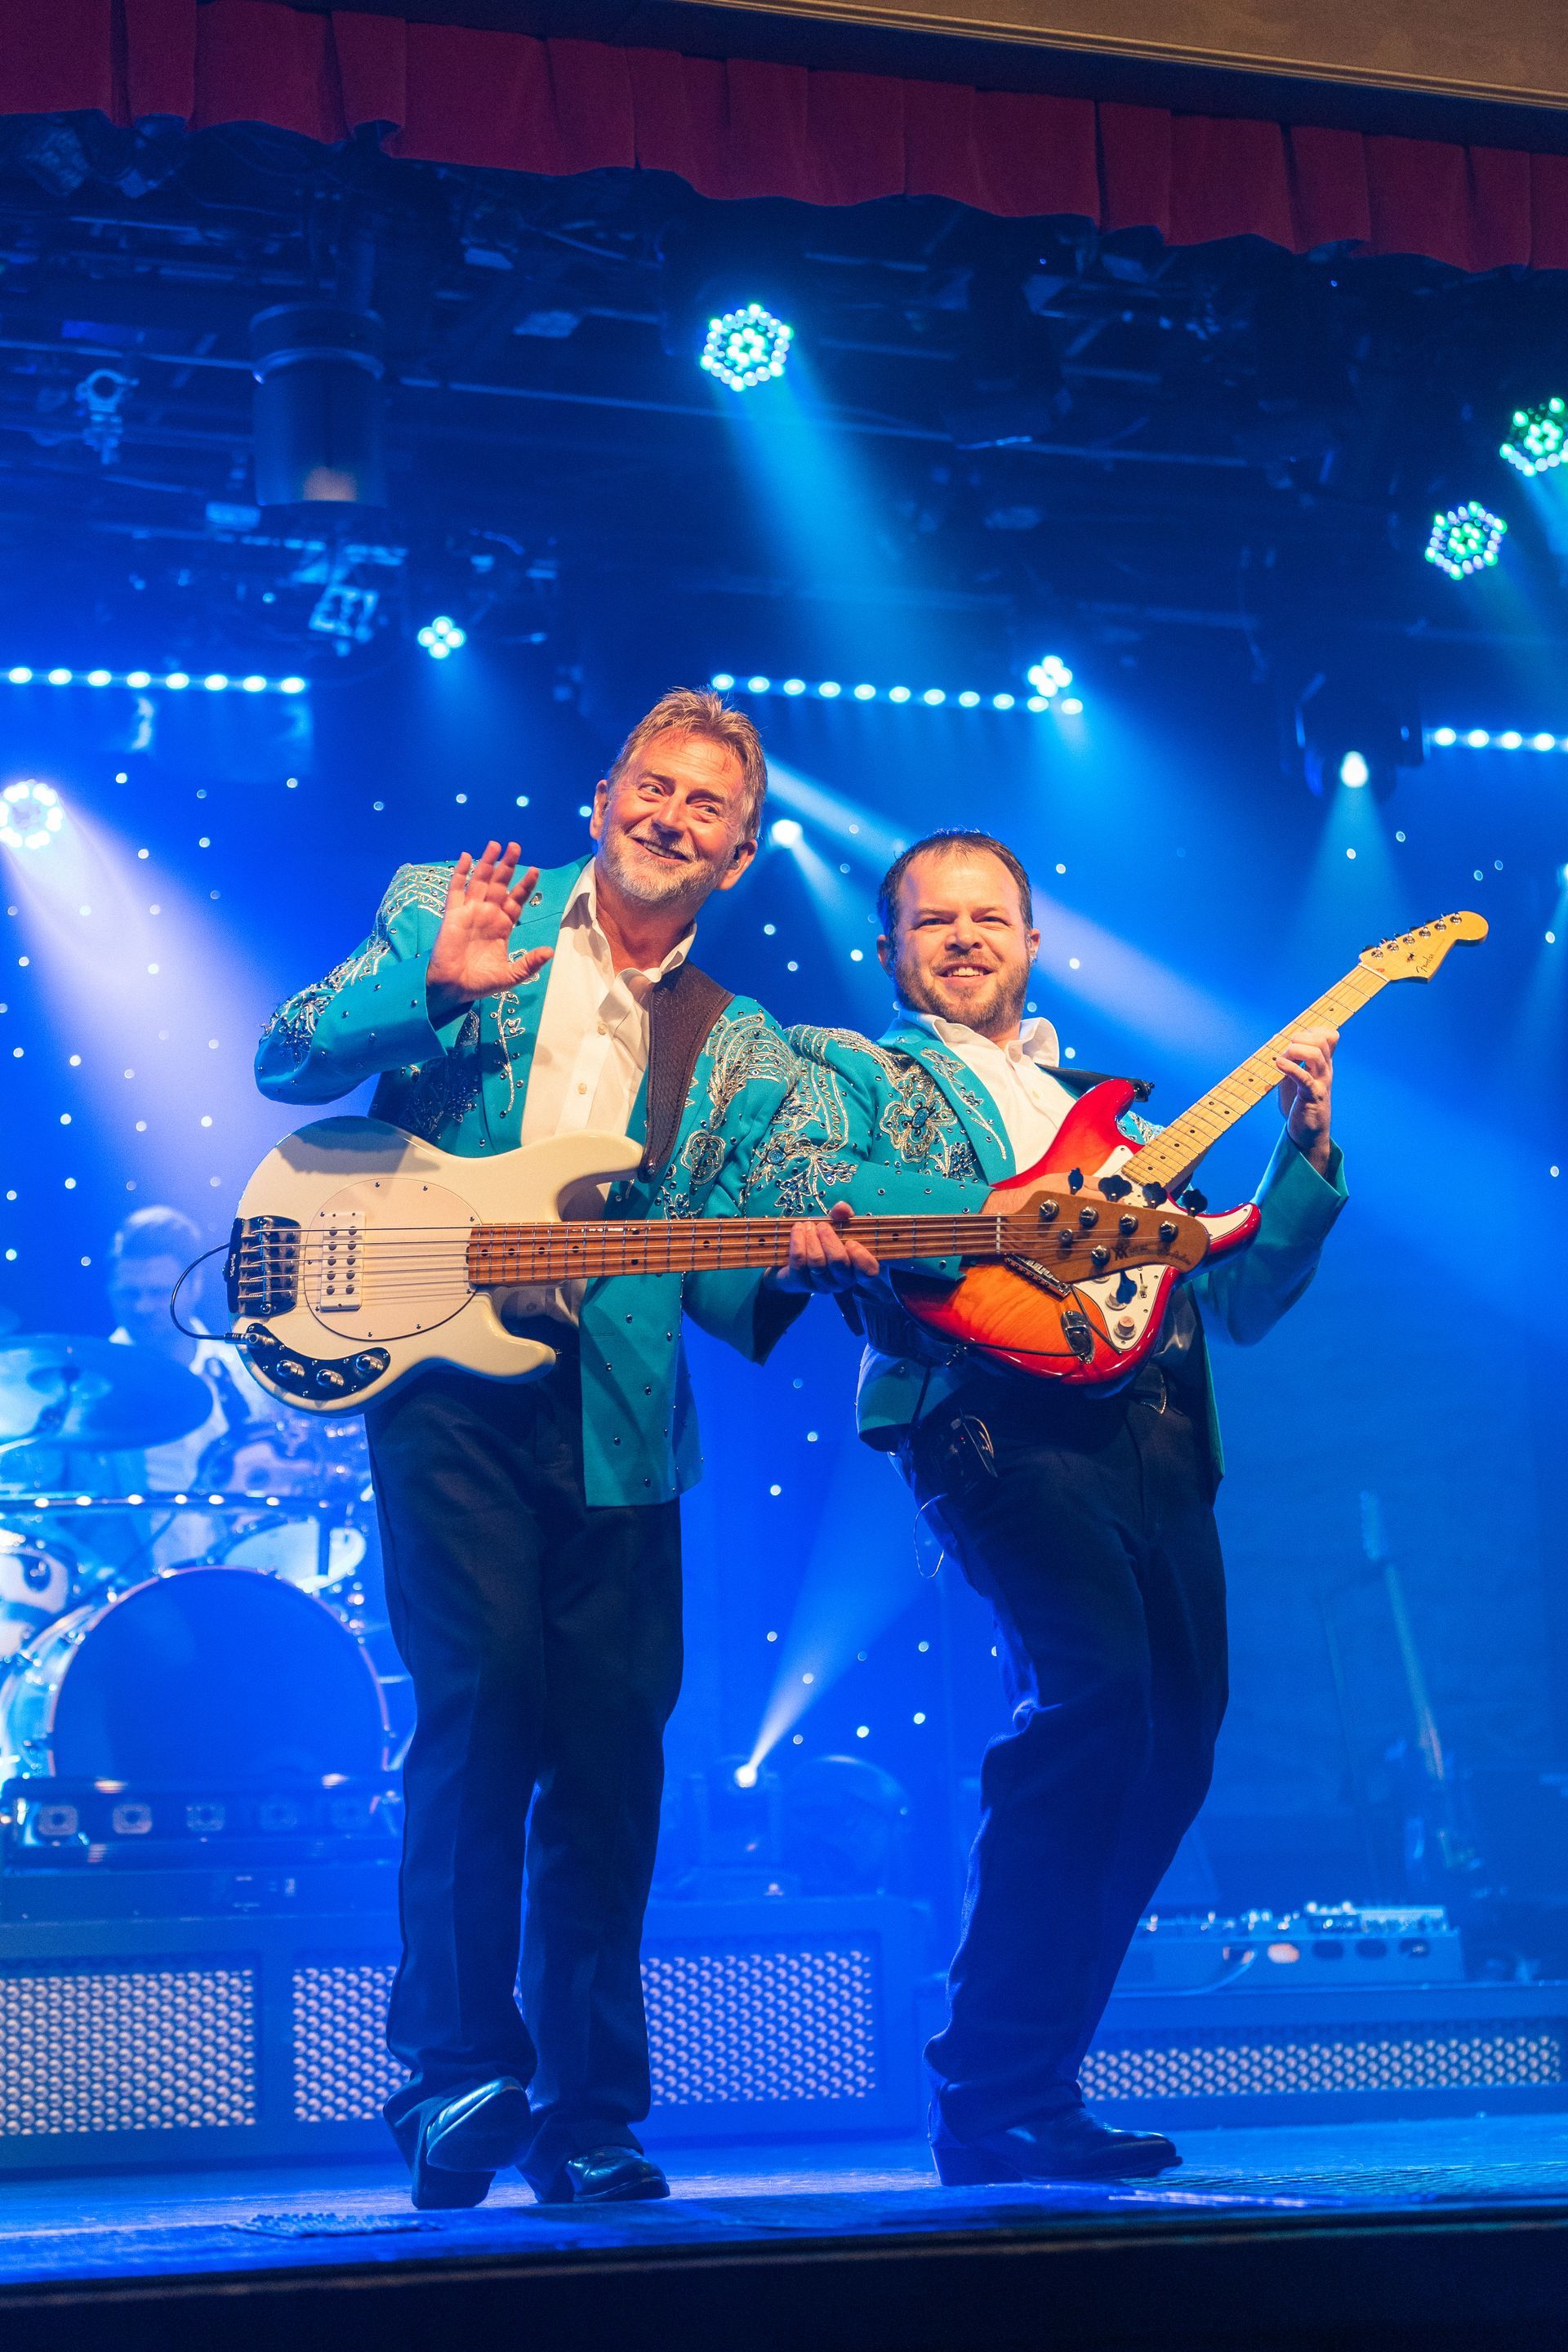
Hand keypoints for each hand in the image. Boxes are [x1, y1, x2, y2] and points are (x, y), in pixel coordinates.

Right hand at [426, 842, 553, 1026]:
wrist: (453, 988)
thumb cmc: (480, 983)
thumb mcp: (510, 975)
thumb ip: (529, 964)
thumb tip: (550, 952)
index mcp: (502, 926)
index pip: (516, 900)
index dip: (525, 885)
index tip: (535, 870)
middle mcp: (487, 915)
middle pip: (499, 884)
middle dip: (508, 866)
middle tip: (515, 847)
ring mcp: (469, 912)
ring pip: (480, 881)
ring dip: (487, 862)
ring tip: (495, 844)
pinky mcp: (452, 914)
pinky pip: (456, 889)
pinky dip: (460, 873)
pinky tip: (466, 856)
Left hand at [770, 1201, 880, 1293]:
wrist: (798, 1263)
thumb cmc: (826, 1244)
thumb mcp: (838, 1229)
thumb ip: (843, 1217)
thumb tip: (842, 1207)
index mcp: (859, 1268)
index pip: (868, 1272)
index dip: (861, 1257)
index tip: (850, 1241)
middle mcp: (843, 1281)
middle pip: (838, 1262)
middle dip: (828, 1238)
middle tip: (822, 1226)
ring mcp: (823, 1285)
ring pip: (817, 1262)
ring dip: (811, 1238)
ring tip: (807, 1226)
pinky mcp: (802, 1283)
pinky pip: (799, 1263)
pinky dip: (798, 1242)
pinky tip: (797, 1230)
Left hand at [1276, 1026, 1336, 1172]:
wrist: (1307, 1133)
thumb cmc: (1299, 1104)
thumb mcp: (1294, 1077)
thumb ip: (1289, 1060)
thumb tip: (1276, 1040)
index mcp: (1323, 1064)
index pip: (1330, 1036)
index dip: (1312, 1030)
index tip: (1295, 1038)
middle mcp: (1325, 1070)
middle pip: (1323, 1040)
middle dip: (1302, 1037)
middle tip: (1287, 1048)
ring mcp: (1321, 1082)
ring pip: (1317, 1055)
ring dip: (1296, 1050)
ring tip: (1282, 1058)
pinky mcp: (1313, 1096)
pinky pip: (1305, 1077)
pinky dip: (1291, 1068)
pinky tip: (1278, 1064)